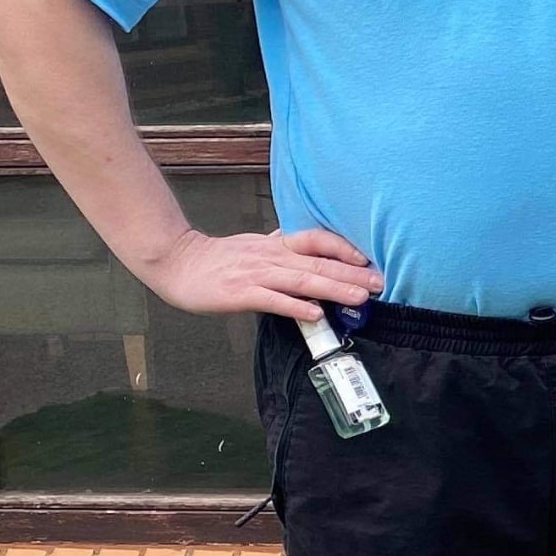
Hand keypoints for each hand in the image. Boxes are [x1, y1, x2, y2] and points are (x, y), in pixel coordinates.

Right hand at [139, 225, 379, 321]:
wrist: (176, 261)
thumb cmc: (220, 258)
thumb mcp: (257, 246)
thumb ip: (285, 250)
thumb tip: (316, 252)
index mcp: (276, 245)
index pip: (315, 241)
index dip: (343, 248)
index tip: (369, 258)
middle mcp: (270, 257)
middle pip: (317, 263)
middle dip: (351, 273)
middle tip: (379, 282)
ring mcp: (256, 275)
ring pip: (301, 281)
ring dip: (333, 289)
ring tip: (359, 298)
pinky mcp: (239, 293)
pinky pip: (272, 300)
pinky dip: (295, 306)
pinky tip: (315, 314)